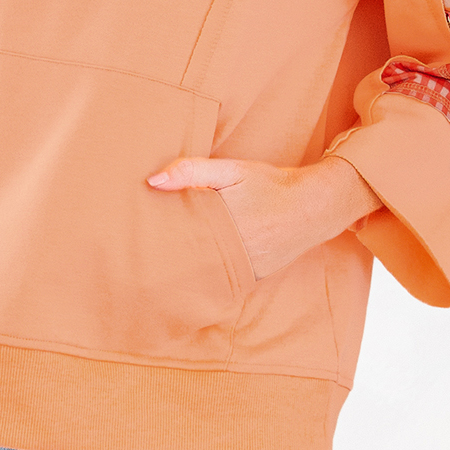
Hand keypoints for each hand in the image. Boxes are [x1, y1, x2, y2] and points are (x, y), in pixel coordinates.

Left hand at [147, 153, 381, 279]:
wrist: (315, 207)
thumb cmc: (270, 185)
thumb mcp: (233, 170)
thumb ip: (192, 171)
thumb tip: (152, 181)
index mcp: (223, 227)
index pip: (178, 241)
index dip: (156, 245)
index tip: (134, 245)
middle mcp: (234, 255)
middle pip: (188, 263)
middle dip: (165, 261)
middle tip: (135, 262)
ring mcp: (245, 270)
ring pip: (205, 275)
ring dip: (186, 271)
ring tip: (157, 270)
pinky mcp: (253, 277)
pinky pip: (224, 279)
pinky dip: (208, 275)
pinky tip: (191, 273)